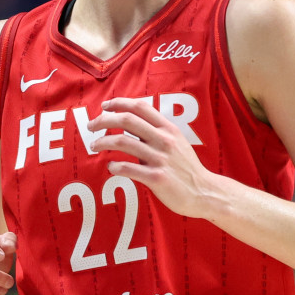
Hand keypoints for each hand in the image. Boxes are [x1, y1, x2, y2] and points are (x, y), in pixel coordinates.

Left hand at [87, 97, 216, 218]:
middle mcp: (164, 140)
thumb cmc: (186, 167)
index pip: (140, 106)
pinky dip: (114, 166)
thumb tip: (130, 123)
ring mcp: (160, 159)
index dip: (119, 103)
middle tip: (90, 126)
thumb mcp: (176, 142)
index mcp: (168, 128)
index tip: (104, 106)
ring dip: (103, 142)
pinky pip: (128, 168)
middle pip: (127, 120)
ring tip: (94, 145)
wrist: (204, 192)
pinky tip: (111, 167)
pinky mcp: (157, 178)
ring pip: (123, 142)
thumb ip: (156, 132)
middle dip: (104, 120)